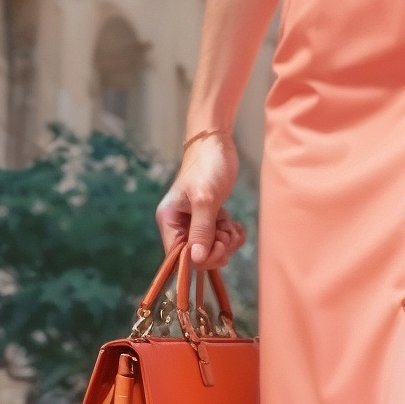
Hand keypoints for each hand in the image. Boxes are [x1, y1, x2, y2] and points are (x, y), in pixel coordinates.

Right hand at [156, 136, 244, 269]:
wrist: (217, 143)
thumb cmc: (208, 166)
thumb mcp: (205, 199)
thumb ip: (201, 231)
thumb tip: (196, 260)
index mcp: (169, 220)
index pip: (178, 256)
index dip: (200, 260)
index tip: (219, 248)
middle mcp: (179, 224)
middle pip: (198, 256)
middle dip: (217, 249)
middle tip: (227, 233)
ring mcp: (195, 222)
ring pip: (213, 249)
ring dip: (227, 240)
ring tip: (230, 223)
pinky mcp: (210, 219)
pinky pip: (222, 238)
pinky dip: (232, 234)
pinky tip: (234, 223)